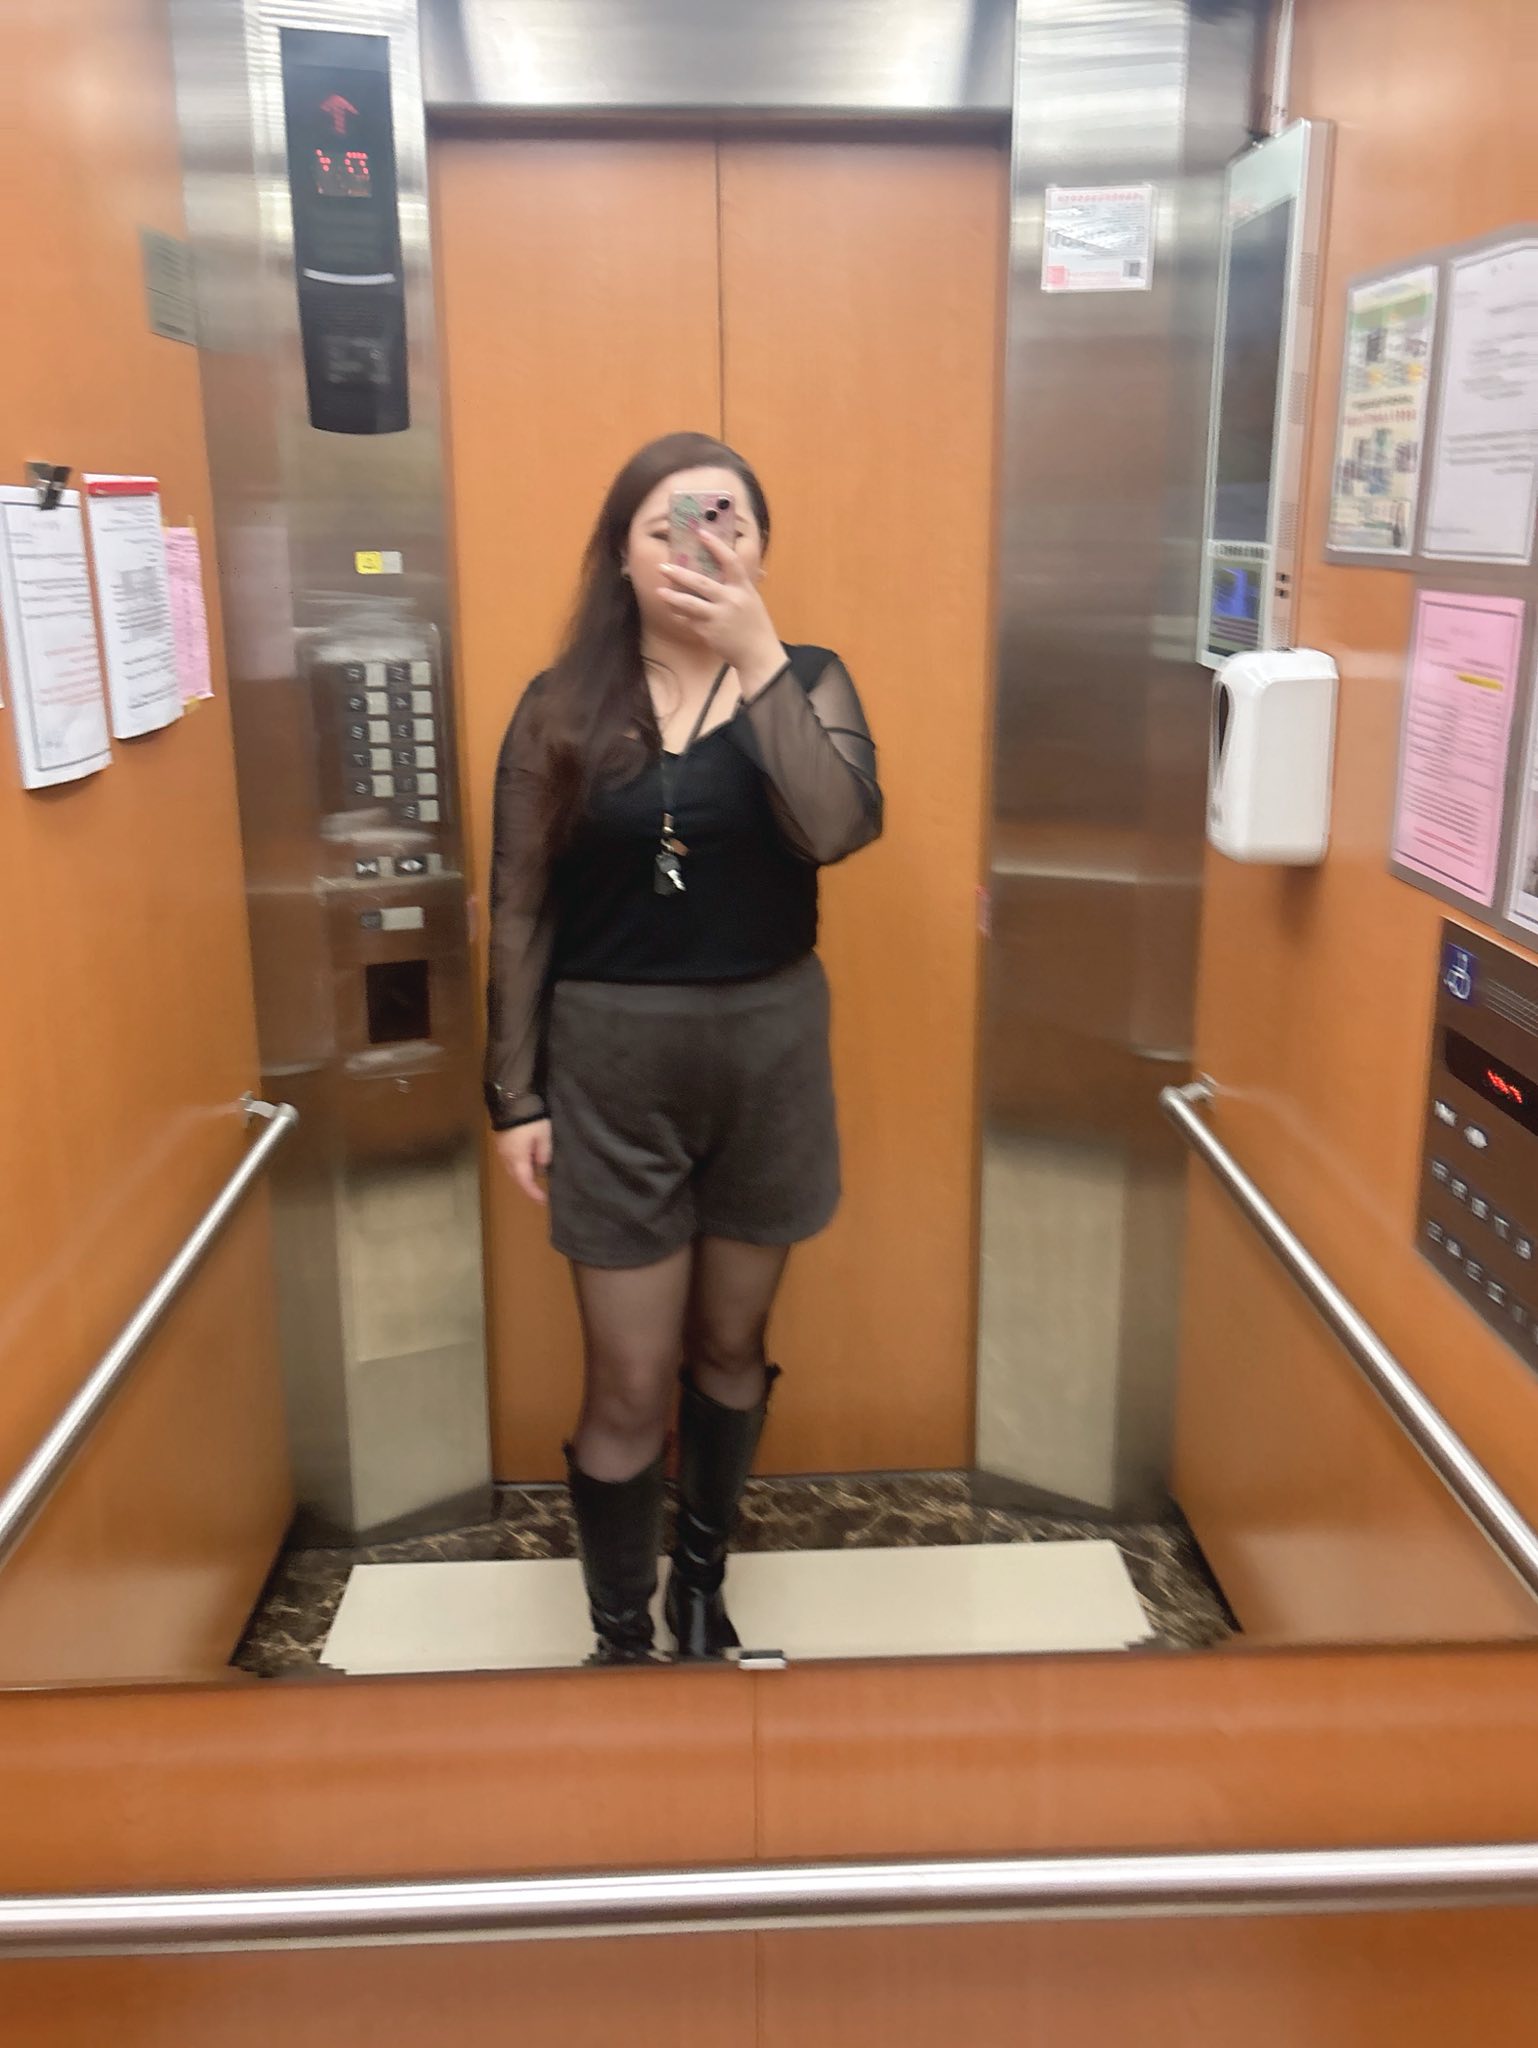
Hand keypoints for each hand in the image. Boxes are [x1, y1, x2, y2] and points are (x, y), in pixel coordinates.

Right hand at [494, 1119, 551, 1204]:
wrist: (511, 1098)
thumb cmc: (530, 1119)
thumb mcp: (544, 1136)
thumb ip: (544, 1153)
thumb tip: (541, 1166)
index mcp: (517, 1158)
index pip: (525, 1181)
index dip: (534, 1193)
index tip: (543, 1201)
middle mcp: (506, 1157)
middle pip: (516, 1176)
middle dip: (527, 1184)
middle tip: (540, 1189)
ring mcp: (501, 1148)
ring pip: (512, 1167)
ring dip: (523, 1172)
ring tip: (536, 1173)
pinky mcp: (501, 1140)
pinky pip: (510, 1158)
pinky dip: (519, 1162)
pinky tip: (528, 1158)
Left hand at [658, 528, 785, 693]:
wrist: (758, 654)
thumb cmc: (755, 626)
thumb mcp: (751, 600)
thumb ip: (737, 586)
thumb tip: (723, 570)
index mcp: (743, 588)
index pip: (730, 561)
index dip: (715, 545)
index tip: (701, 532)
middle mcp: (730, 600)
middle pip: (701, 583)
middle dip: (680, 574)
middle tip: (663, 566)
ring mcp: (718, 617)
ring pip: (690, 604)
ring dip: (672, 597)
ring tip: (659, 591)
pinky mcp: (709, 632)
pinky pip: (689, 620)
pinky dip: (680, 614)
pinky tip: (671, 609)